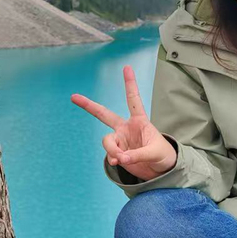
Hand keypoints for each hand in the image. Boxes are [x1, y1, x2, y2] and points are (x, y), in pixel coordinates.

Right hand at [71, 66, 175, 180]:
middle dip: (89, 106)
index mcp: (139, 121)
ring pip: (106, 141)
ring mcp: (120, 140)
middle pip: (104, 114)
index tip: (126, 67)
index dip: (130, 83)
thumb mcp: (155, 152)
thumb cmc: (162, 155)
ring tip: (121, 158)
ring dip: (111, 149)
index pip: (133, 99)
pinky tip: (119, 162)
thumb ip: (138, 154)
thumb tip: (121, 158)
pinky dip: (113, 158)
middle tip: (74, 97)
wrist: (159, 170)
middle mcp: (126, 128)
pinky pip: (109, 154)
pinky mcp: (117, 152)